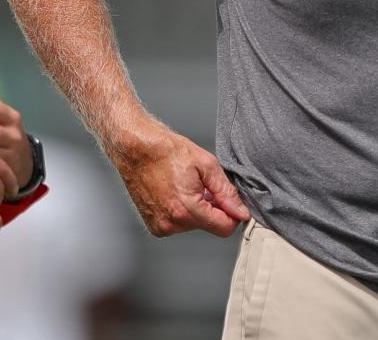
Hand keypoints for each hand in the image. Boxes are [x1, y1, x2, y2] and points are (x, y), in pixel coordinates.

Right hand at [111, 123, 249, 237]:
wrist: (136, 149)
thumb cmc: (166, 151)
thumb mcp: (206, 164)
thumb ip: (227, 192)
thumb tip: (241, 212)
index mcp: (188, 209)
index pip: (225, 228)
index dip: (231, 213)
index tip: (228, 201)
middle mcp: (173, 223)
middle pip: (209, 225)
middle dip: (211, 207)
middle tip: (200, 184)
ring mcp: (161, 226)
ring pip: (194, 225)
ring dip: (195, 208)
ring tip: (184, 186)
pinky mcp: (153, 226)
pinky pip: (178, 224)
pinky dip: (181, 211)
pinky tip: (173, 193)